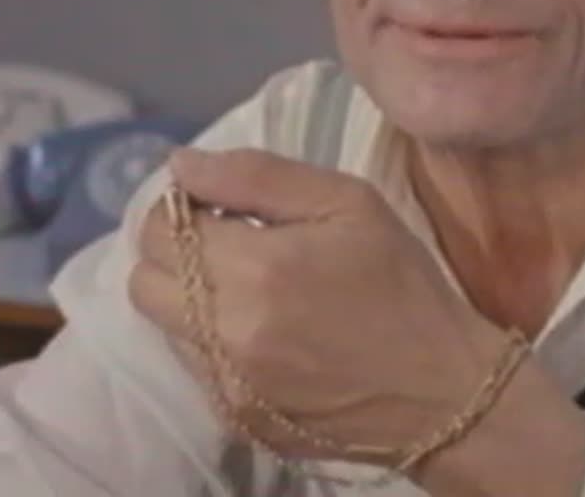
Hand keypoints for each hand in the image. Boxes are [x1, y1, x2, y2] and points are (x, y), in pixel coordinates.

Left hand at [127, 146, 511, 464]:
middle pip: (143, 281)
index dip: (183, 207)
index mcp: (255, 268)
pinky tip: (265, 332)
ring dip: (189, 297)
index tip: (224, 206)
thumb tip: (182, 165)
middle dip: (174, 251)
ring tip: (251, 288)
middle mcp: (224, 333)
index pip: (158, 228)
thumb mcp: (349, 203)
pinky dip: (212, 341)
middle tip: (230, 242)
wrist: (442, 392)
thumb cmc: (401, 283)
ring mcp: (224, 384)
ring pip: (163, 327)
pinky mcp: (234, 419)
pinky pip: (194, 367)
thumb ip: (258, 175)